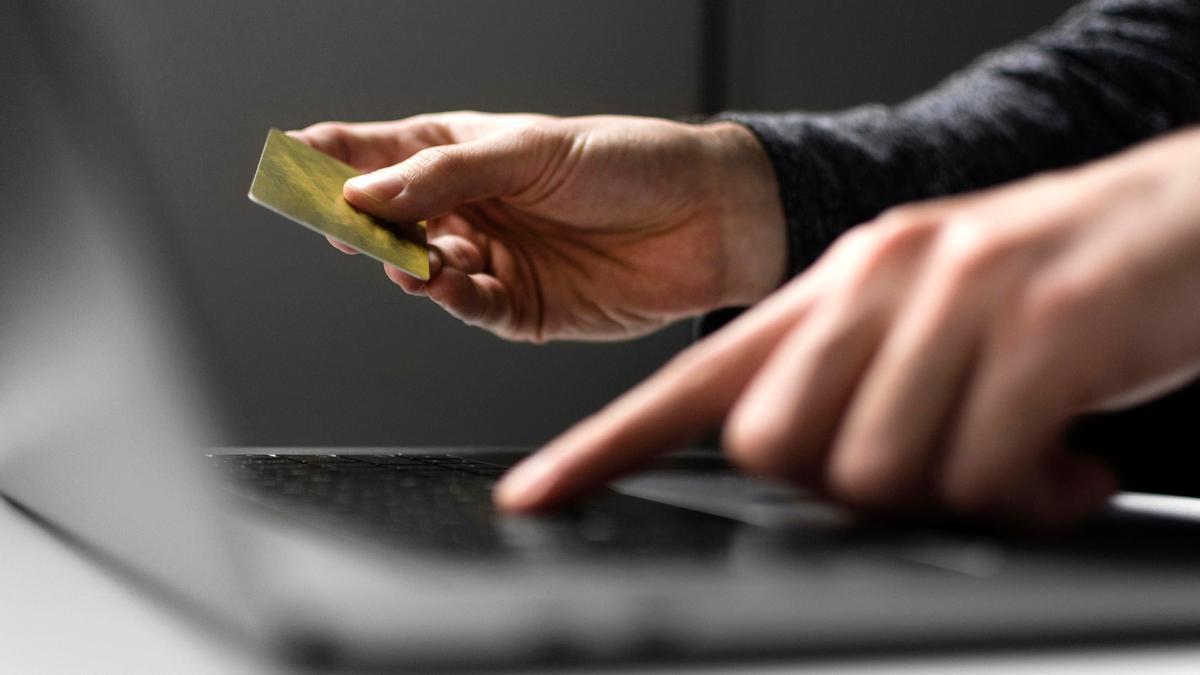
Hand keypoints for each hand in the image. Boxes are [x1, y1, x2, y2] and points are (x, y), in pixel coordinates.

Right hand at [288, 112, 785, 341]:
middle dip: (360, 223)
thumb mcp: (533, 150)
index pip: (379, 154)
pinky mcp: (519, 307)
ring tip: (405, 258)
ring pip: (420, 268)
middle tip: (337, 225)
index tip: (286, 163)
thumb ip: (446, 173)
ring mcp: (491, 259)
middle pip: (388, 219)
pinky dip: (450, 296)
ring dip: (405, 264)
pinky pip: (468, 306)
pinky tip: (445, 281)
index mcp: (464, 154)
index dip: (330, 159)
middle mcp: (470, 208)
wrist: (709, 218)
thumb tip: (363, 192)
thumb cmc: (629, 162)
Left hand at [495, 126, 1199, 527]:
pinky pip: (983, 473)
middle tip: (935, 469)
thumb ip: (851, 387)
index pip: (691, 381)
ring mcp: (956, 299)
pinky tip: (1070, 463)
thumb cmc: (1049, 287)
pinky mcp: (1043, 329)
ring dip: (955, 496)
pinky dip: (1028, 497)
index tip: (536, 495)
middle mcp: (876, 281)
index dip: (605, 446)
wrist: (1186, 219)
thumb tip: (806, 477)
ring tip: (1022, 463)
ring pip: (874, 471)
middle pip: (774, 445)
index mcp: (833, 286)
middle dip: (844, 490)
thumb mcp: (926, 322)